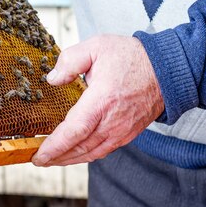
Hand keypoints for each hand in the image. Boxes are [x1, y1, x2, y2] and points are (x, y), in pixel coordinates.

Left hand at [32, 35, 163, 166]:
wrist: (167, 69)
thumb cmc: (132, 56)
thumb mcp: (97, 46)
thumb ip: (70, 61)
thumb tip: (52, 79)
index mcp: (102, 100)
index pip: (74, 131)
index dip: (55, 146)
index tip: (39, 155)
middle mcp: (112, 121)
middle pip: (79, 148)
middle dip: (56, 157)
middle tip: (38, 160)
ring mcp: (122, 130)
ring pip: (91, 153)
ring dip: (69, 159)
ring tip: (52, 160)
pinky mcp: (128, 134)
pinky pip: (103, 150)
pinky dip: (86, 155)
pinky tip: (74, 154)